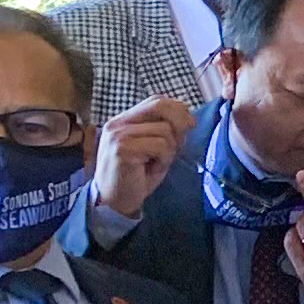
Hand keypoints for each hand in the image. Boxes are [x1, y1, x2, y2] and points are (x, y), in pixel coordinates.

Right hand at [94, 96, 191, 219]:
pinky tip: (150, 169)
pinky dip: (164, 160)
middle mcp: (118, 123)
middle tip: (180, 143)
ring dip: (169, 150)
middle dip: (179, 123)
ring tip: (155, 163)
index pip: (156, 100)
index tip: (190, 125)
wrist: (114, 202)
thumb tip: (188, 118)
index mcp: (125, 120)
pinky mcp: (122, 148)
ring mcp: (118, 134)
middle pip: (160, 106)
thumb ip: (166, 130)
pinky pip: (160, 145)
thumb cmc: (137, 176)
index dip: (178, 109)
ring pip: (165, 130)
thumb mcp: (154, 148)